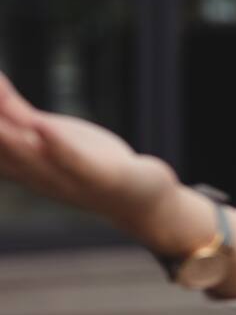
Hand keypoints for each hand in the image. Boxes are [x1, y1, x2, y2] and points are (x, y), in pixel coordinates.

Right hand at [0, 71, 180, 232]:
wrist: (142, 201)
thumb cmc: (92, 165)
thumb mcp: (48, 135)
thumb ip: (15, 113)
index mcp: (19, 161)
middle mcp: (35, 171)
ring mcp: (66, 176)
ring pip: (27, 154)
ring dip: (5, 134)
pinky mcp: (99, 177)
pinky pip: (73, 162)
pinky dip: (58, 145)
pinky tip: (45, 127)